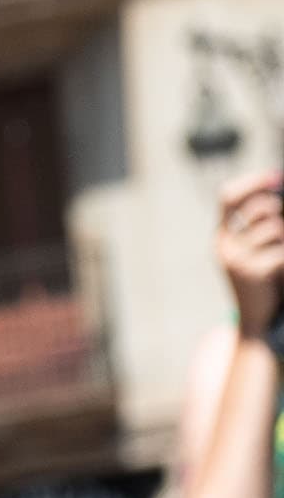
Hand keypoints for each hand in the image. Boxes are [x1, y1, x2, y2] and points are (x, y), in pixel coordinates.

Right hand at [217, 172, 283, 340]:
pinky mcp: (252, 271)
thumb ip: (257, 228)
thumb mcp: (252, 252)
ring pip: (275, 228)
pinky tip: (281, 268)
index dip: (253, 182)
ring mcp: (236, 257)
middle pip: (258, 208)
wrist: (254, 321)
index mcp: (221, 236)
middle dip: (278, 211)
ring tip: (281, 254)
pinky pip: (282, 250)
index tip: (276, 177)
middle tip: (283, 229)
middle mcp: (224, 244)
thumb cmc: (261, 282)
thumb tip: (277, 197)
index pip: (229, 197)